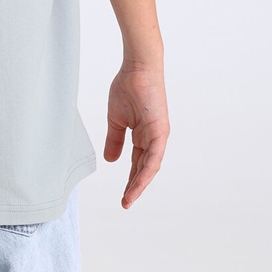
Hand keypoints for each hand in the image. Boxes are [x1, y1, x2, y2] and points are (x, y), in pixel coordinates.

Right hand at [104, 59, 169, 208]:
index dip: (130, 179)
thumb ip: (114, 139)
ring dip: (139, 183)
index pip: (137, 162)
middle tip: (125, 203)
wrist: (137, 69)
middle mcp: (153, 138)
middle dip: (134, 186)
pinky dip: (146, 171)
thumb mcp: (116, 119)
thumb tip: (111, 160)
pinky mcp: (160, 131)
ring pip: (150, 167)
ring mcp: (158, 136)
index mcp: (143, 135)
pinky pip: (154, 156)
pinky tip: (138, 182)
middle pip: (144, 168)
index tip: (122, 195)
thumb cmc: (127, 87)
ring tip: (129, 198)